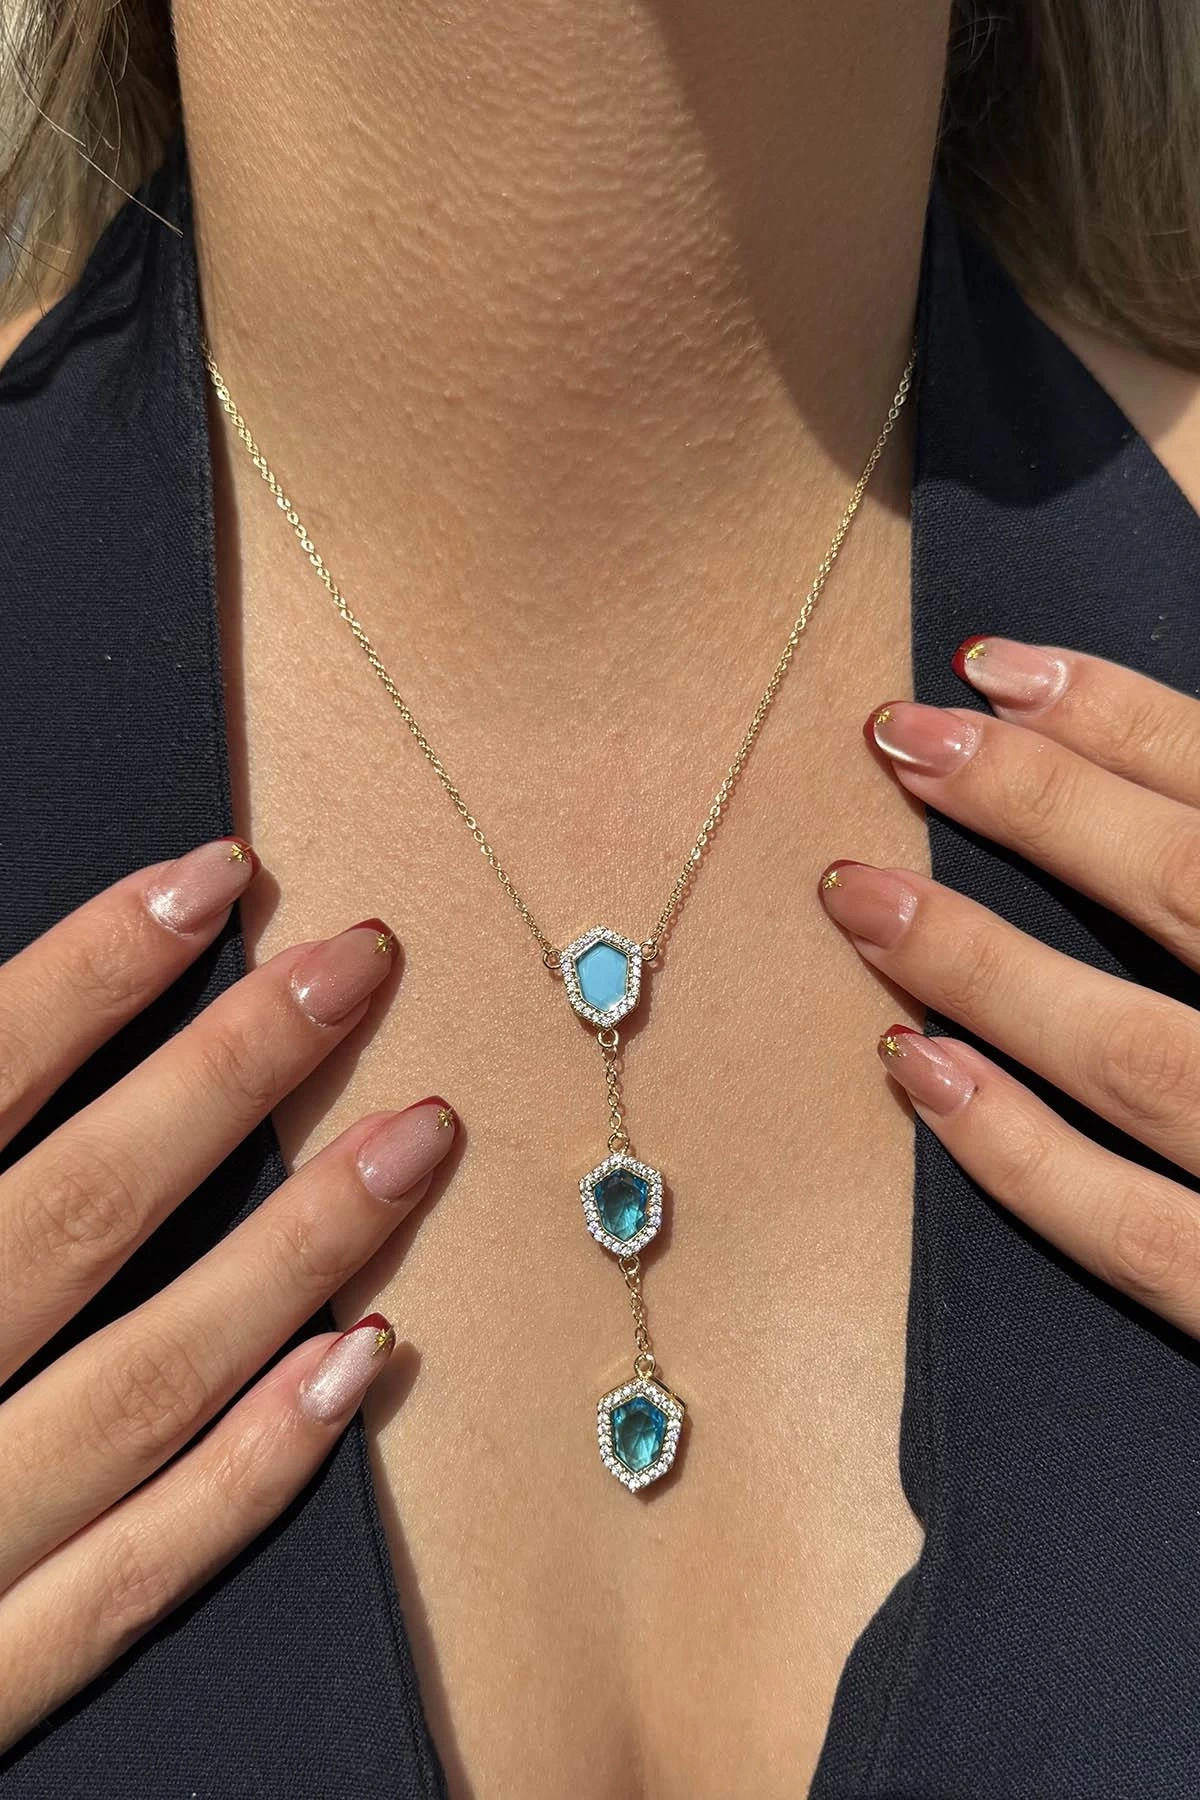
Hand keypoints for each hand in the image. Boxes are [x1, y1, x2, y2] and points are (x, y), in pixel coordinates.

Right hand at [0, 839, 455, 1747]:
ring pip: (141, 1379)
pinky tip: (359, 1362)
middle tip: (359, 965)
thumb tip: (13, 1022)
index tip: (211, 876)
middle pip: (75, 1209)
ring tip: (415, 1137)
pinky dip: (251, 1471)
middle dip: (227, 1074)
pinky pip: (131, 1577)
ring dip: (294, 1249)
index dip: (88, 971)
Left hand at [819, 637, 1199, 1332]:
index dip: (1124, 720)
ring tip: (861, 895)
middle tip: (899, 737)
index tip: (997, 668)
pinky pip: (1143, 1239)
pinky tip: (920, 1071)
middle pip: (1192, 887)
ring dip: (984, 965)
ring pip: (1139, 1055)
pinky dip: (1023, 1156)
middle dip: (1033, 802)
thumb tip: (1178, 767)